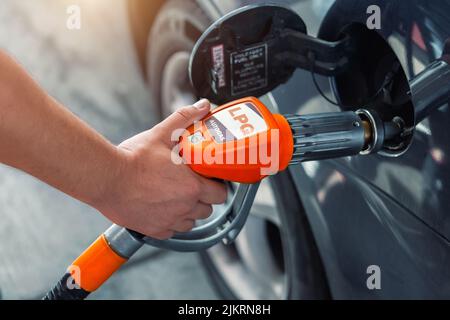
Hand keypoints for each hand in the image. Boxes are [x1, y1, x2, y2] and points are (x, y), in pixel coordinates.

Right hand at [96, 99, 226, 238]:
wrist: (105, 178)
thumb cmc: (133, 158)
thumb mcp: (162, 134)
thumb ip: (185, 119)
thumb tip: (203, 106)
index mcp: (192, 186)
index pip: (221, 194)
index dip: (217, 186)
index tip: (210, 179)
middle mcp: (184, 207)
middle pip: (207, 209)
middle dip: (203, 198)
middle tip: (192, 185)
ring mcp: (169, 221)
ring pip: (190, 222)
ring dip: (188, 211)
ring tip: (176, 197)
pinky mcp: (154, 230)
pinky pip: (171, 231)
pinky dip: (170, 222)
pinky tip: (161, 208)